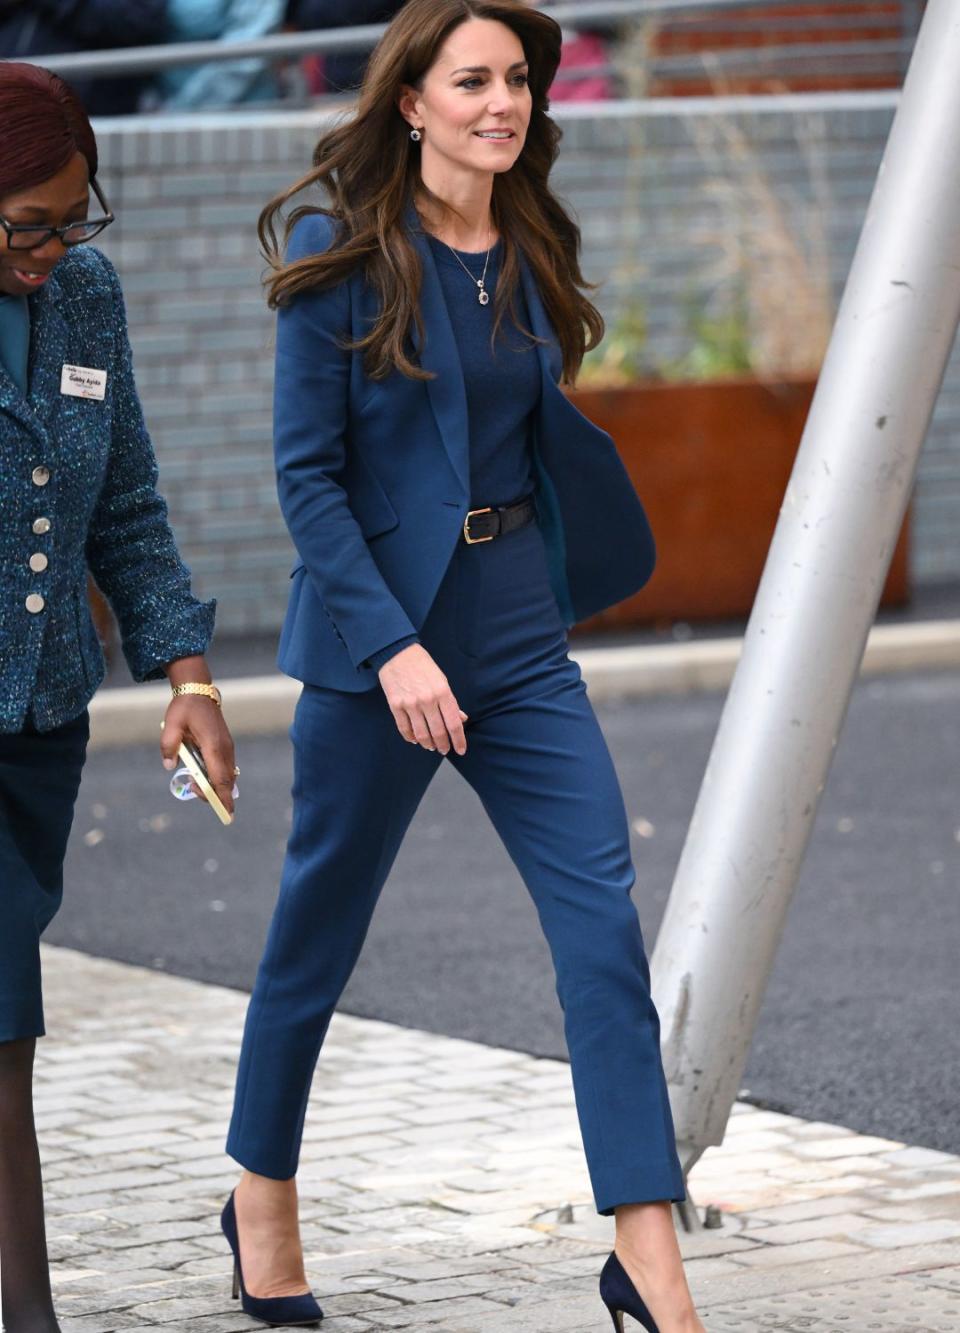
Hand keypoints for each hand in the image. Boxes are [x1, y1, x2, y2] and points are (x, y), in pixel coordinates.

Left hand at [160, 695, 236, 815]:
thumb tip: (169, 766)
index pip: (220, 778)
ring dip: (215, 785)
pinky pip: (225, 768)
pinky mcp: (226, 746)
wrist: (198, 692)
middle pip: (226, 781)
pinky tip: (201, 775)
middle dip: (214, 794)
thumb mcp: (171, 725)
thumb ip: (169, 746)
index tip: (226, 813)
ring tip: (194, 783)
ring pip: (227, 775)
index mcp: (213, 746)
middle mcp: (224, 749)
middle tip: (192, 790)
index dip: (223, 797)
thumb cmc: (185, 708)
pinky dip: (217, 777)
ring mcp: (228, 747)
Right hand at [378, 644, 467, 754]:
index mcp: (443, 693)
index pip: (454, 724)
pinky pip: (404, 728)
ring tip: (431, 746)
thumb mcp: (442, 680)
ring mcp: (410, 704)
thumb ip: (451, 702)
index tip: (461, 750)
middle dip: (443, 745)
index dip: (459, 740)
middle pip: (438, 732)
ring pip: (421, 734)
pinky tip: (415, 740)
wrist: (397, 653)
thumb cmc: (423, 666)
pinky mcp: (395, 705)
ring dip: (428, 744)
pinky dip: (411, 737)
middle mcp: (428, 700)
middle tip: (444, 750)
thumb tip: (460, 719)